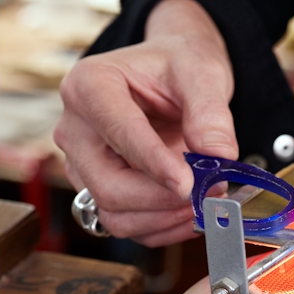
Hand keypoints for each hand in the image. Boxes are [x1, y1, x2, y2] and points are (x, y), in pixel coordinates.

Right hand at [54, 0, 237, 246]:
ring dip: (164, 218)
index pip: (119, 133)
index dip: (155, 164)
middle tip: (208, 193)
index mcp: (88, 85)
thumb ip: (209, 111)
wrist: (168, 77)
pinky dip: (161, 227)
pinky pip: (125, 225)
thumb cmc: (176, 66)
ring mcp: (81, 165)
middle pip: (109, 186)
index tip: (189, 184)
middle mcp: (75, 129)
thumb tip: (218, 155)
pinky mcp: (95, 190)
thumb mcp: (201, 71)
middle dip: (161, 199)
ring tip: (205, 202)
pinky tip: (191, 213)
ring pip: (114, 214)